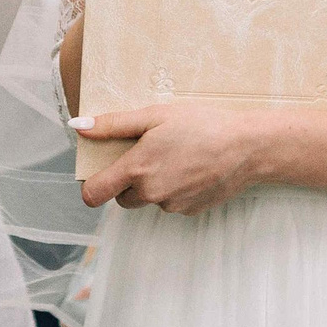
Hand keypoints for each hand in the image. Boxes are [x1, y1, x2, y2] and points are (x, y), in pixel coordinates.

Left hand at [74, 101, 272, 213]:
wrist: (247, 147)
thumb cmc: (202, 125)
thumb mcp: (155, 115)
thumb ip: (113, 124)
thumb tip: (78, 126)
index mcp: (136, 170)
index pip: (93, 194)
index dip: (91, 185)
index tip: (101, 172)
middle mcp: (150, 193)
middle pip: (121, 198)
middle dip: (128, 181)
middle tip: (148, 154)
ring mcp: (171, 206)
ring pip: (149, 199)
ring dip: (153, 184)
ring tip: (177, 157)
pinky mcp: (190, 211)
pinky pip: (171, 202)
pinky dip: (175, 189)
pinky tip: (192, 168)